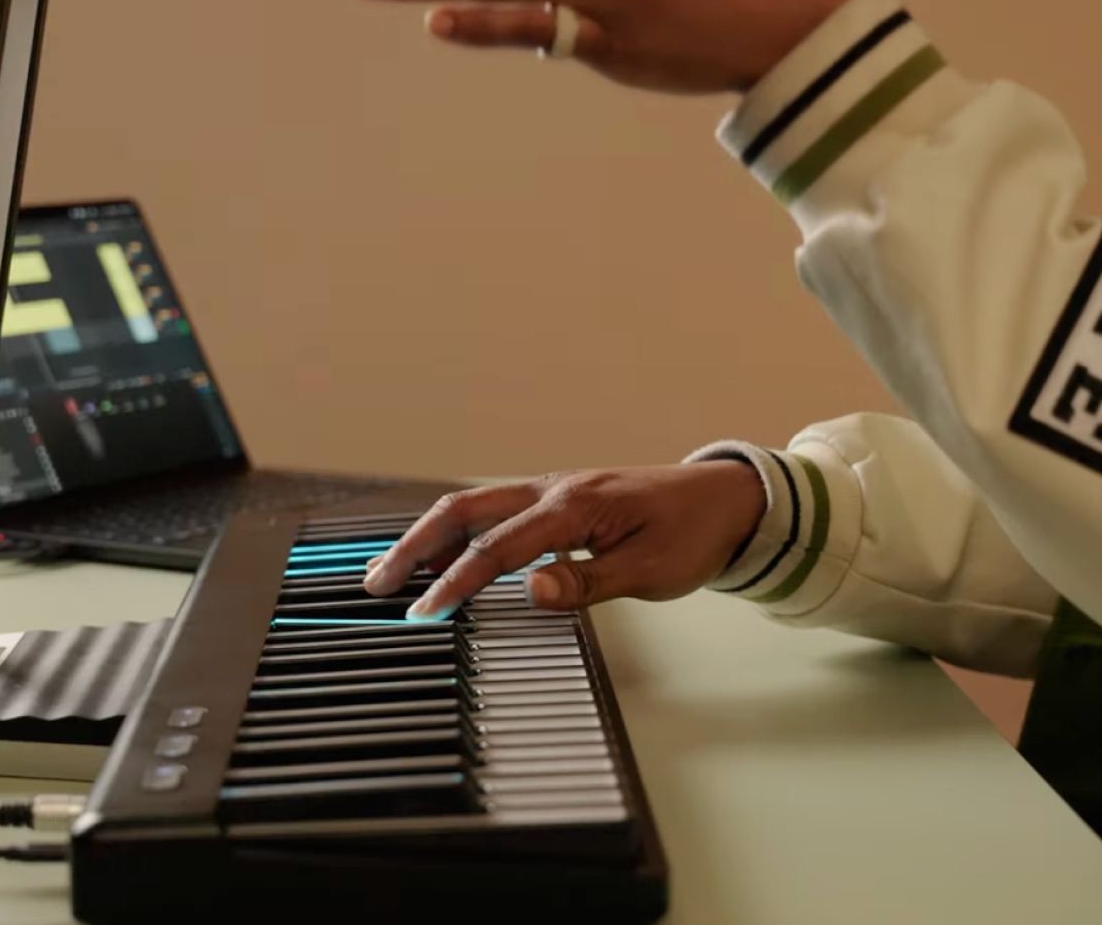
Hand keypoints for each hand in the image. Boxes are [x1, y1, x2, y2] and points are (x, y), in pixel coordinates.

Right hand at [365, 460, 765, 619]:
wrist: (725, 498)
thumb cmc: (692, 533)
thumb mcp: (651, 571)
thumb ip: (587, 582)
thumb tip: (530, 591)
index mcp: (574, 505)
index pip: (498, 547)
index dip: (456, 581)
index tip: (424, 612)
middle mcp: (553, 489)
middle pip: (463, 511)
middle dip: (415, 546)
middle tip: (377, 583)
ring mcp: (551, 489)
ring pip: (471, 507)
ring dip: (428, 536)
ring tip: (391, 571)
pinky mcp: (555, 499)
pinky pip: (493, 511)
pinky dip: (458, 532)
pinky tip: (443, 557)